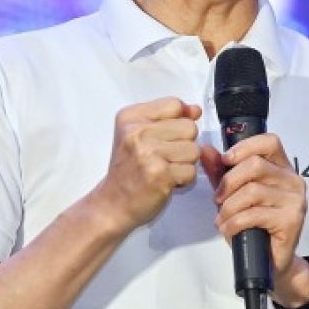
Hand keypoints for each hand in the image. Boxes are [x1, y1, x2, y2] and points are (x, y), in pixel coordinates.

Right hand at [92, 97, 201, 232]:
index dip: (179, 122)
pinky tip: (166, 181)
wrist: (112, 203)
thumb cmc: (128, 170)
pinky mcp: (160, 175)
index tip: (166, 136)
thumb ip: (168, 118)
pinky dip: (183, 180)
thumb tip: (195, 110)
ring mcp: (148, 153)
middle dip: (184, 144)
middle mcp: (137, 132)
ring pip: (194, 150)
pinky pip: (191, 171)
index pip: (175, 104)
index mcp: (131, 117)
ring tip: (165, 169)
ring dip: (185, 163)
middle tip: (164, 157)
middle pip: (189, 127)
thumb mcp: (138, 135)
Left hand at [202, 134, 308, 304]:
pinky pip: (255, 214)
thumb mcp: (233, 195)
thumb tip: (206, 150)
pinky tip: (228, 229)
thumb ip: (221, 172)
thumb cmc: (253, 226)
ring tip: (222, 218)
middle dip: (228, 182)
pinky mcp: (292, 220)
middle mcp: (293, 180)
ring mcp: (295, 200)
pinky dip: (234, 222)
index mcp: (282, 168)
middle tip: (217, 199)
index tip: (225, 161)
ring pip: (252, 191)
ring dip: (229, 207)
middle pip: (255, 165)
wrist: (270, 262)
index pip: (269, 142)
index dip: (244, 147)